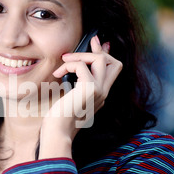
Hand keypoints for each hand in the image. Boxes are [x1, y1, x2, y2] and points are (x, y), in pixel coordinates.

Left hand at [39, 36, 121, 157]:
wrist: (58, 131)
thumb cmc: (60, 117)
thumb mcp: (71, 97)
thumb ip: (77, 84)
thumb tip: (74, 67)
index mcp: (100, 95)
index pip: (113, 70)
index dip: (106, 54)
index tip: (96, 42)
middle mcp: (103, 92)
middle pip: (115, 63)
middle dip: (98, 51)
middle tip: (83, 47)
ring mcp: (99, 91)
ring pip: (100, 60)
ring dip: (80, 55)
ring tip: (64, 61)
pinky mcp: (89, 89)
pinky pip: (81, 66)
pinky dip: (68, 65)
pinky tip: (58, 74)